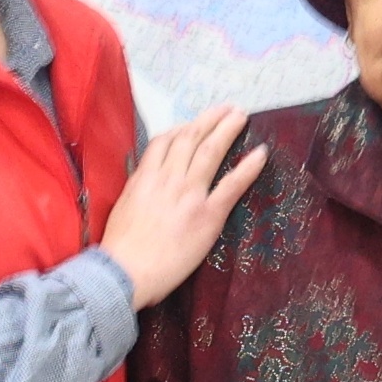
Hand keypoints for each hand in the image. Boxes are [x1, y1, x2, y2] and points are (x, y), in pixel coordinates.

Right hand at [97, 113, 270, 308]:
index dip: (182, 127)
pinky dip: (248, 167)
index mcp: (144, 177)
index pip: (164, 141)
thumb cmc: (120, 249)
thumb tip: (147, 180)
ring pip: (210, 151)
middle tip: (227, 109)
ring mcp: (188, 195)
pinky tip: (261, 154)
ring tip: (241, 116)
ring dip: (228, 129)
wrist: (124, 272)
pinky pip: (231, 185)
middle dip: (210, 119)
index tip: (194, 123)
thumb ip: (138, 189)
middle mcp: (167, 179)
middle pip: (191, 137)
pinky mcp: (207, 215)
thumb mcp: (122, 207)